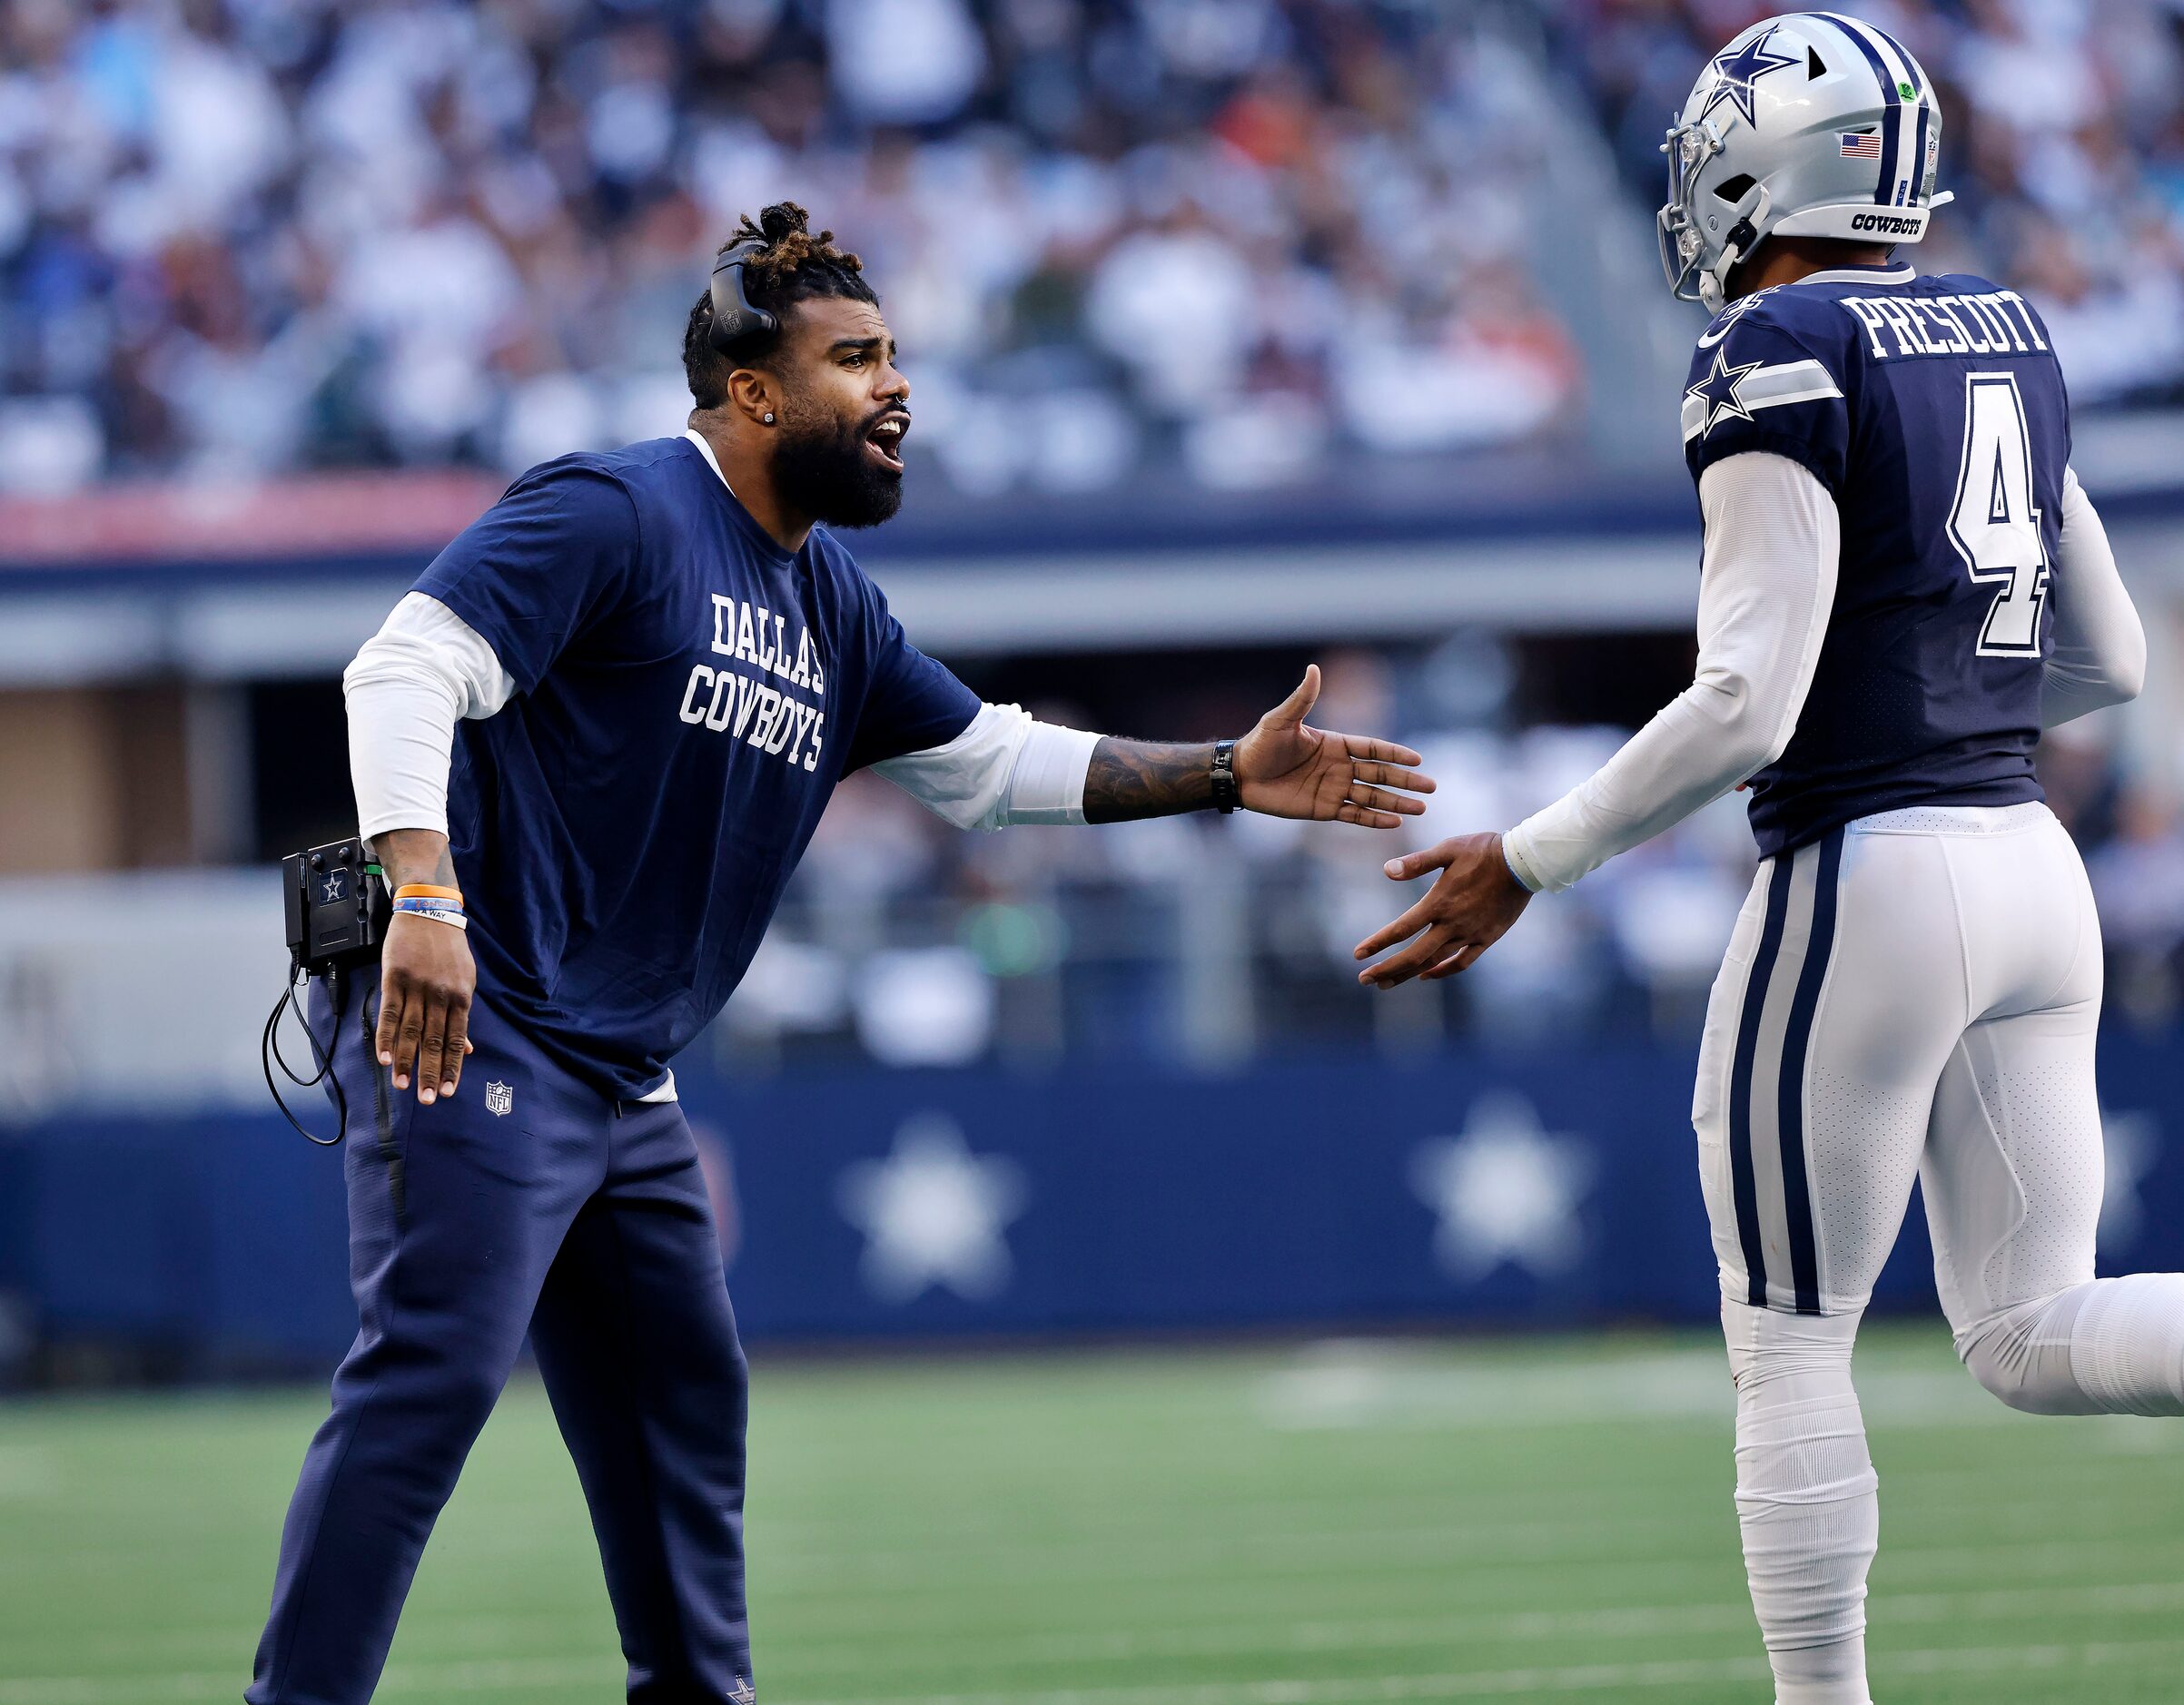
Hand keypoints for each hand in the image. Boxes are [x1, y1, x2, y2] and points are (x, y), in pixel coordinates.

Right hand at [374, 912, 475, 1103]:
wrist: (430, 910)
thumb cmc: (449, 949)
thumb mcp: (465, 980)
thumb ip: (462, 1016)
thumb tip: (468, 1049)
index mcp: (461, 997)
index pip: (457, 1040)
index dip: (453, 1067)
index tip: (449, 1091)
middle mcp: (440, 995)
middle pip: (435, 1040)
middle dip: (431, 1072)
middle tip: (428, 1099)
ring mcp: (417, 987)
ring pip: (410, 1031)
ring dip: (405, 1061)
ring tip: (402, 1085)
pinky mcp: (395, 978)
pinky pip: (389, 1012)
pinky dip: (385, 1036)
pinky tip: (382, 1057)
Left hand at [1234, 665, 1433, 826]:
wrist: (1240, 775)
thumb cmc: (1259, 744)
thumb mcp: (1281, 720)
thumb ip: (1302, 699)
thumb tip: (1314, 669)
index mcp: (1335, 744)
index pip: (1373, 749)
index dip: (1395, 754)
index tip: (1417, 759)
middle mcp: (1339, 767)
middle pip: (1380, 774)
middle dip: (1406, 781)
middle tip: (1431, 787)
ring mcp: (1333, 789)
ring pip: (1373, 797)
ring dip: (1396, 803)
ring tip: (1421, 808)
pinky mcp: (1323, 809)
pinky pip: (1354, 815)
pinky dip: (1374, 819)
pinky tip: (1394, 822)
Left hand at [1354, 831, 1530, 987]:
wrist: (1524, 862)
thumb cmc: (1483, 850)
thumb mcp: (1448, 849)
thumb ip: (1417, 862)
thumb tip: (1387, 870)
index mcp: (1439, 902)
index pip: (1401, 929)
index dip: (1378, 943)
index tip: (1358, 954)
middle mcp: (1452, 924)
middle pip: (1414, 955)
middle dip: (1387, 970)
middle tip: (1364, 980)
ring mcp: (1470, 934)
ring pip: (1434, 962)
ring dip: (1408, 974)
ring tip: (1387, 984)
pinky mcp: (1486, 938)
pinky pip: (1462, 962)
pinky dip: (1443, 971)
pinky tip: (1427, 975)